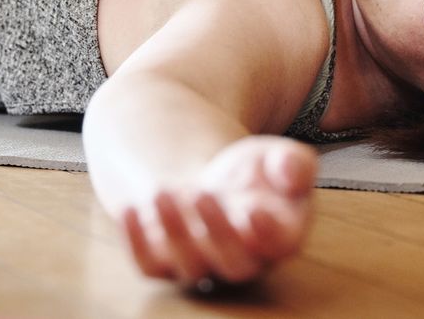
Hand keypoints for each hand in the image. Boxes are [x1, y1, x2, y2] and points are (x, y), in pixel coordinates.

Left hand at [119, 136, 316, 287]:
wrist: (211, 179)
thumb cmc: (253, 173)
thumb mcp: (278, 157)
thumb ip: (294, 163)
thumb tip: (292, 170)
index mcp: (280, 236)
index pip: (280, 246)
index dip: (268, 234)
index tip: (253, 210)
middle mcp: (243, 259)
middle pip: (234, 264)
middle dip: (217, 232)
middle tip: (202, 193)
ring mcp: (202, 264)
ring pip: (190, 266)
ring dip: (175, 233)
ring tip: (162, 192)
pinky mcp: (165, 262)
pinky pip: (149, 266)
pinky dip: (136, 243)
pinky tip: (130, 208)